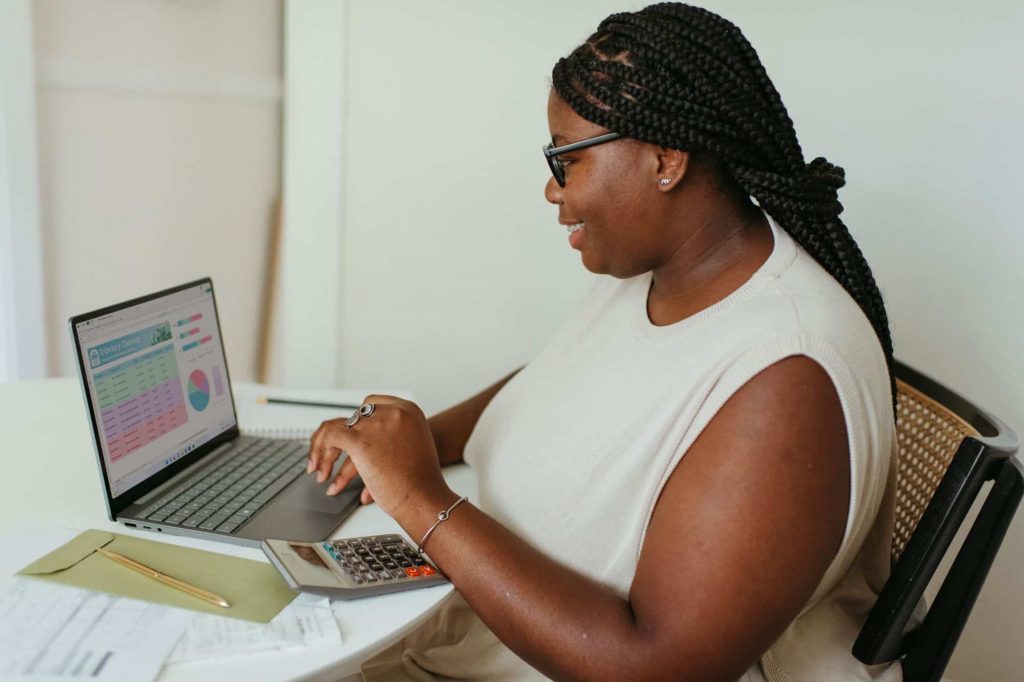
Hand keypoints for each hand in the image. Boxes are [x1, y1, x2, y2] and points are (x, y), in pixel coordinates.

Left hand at [306, 395, 451, 518]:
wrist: (424, 498)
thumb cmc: (421, 482)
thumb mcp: (413, 446)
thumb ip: (392, 437)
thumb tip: (368, 444)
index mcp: (408, 410)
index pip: (371, 405)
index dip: (356, 423)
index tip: (348, 438)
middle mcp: (392, 412)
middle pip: (352, 418)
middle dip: (339, 440)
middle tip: (329, 460)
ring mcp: (376, 424)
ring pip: (338, 428)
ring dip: (326, 452)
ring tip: (323, 474)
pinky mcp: (361, 440)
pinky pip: (331, 437)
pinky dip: (322, 453)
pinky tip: (324, 471)